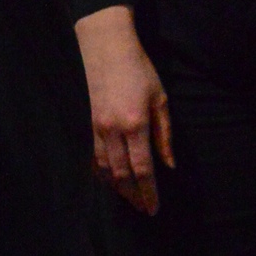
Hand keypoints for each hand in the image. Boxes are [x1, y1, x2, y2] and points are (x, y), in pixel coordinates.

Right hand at [75, 5, 173, 215]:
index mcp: (135, 124)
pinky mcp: (86, 122)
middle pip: (122, 175)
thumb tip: (169, 165)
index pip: (142, 169)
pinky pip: (93, 156)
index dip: (149, 192)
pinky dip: (102, 172)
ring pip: (105, 169)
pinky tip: (110, 179)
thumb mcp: (160, 99)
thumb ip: (165, 134)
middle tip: (143, 209)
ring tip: (130, 198)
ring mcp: (96, 127)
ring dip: (117, 188)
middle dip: (133, 196)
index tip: (154, 208)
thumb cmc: (139, 69)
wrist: (105, 46)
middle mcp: (113, 130)